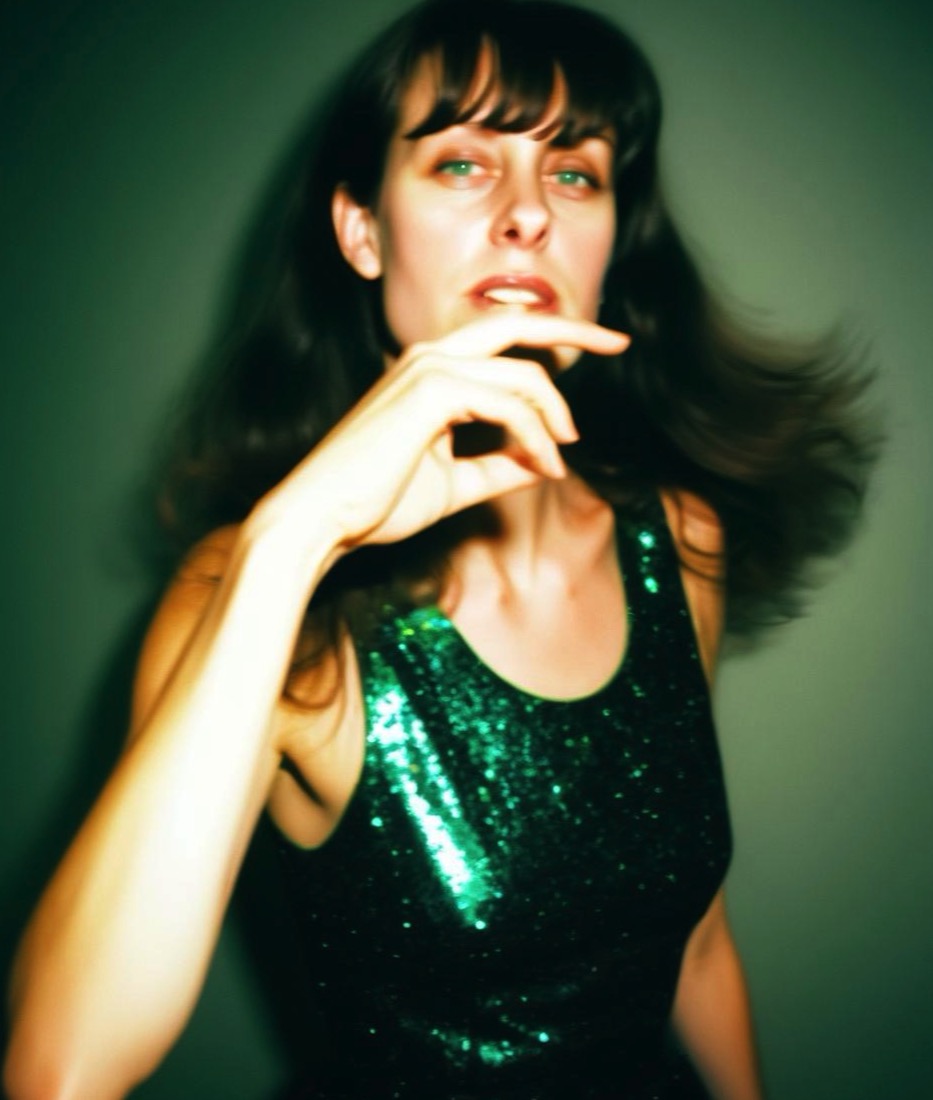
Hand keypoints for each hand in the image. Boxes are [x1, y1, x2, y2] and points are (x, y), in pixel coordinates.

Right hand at [255, 313, 628, 550]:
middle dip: (575, 329)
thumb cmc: (373, 503)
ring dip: (553, 418)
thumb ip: (497, 467)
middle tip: (620, 343)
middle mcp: (429, 357)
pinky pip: (509, 404)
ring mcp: (428, 369)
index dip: (552, 341)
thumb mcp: (453, 484)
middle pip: (517, 322)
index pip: (503, 339)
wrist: (319, 520)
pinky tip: (544, 467)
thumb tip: (543, 462)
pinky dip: (535, 436)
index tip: (597, 353)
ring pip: (522, 375)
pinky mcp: (430, 392)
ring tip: (560, 458)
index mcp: (429, 370)